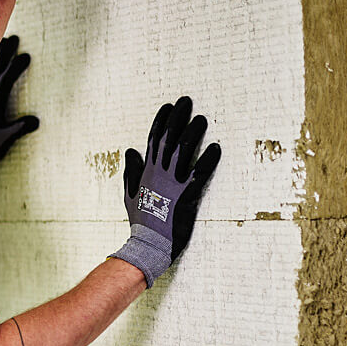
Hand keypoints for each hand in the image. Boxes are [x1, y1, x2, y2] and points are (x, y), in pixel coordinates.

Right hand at [112, 96, 220, 286]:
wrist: (149, 244)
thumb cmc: (141, 221)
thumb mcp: (129, 194)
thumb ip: (131, 170)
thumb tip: (131, 149)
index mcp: (146, 172)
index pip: (153, 140)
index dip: (161, 121)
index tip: (168, 105)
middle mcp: (159, 173)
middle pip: (169, 139)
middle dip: (178, 118)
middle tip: (187, 101)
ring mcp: (173, 184)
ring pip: (183, 153)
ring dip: (193, 134)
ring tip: (202, 119)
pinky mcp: (187, 197)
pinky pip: (199, 175)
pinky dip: (207, 161)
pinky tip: (216, 148)